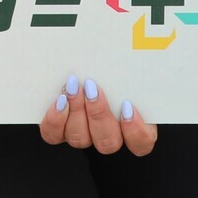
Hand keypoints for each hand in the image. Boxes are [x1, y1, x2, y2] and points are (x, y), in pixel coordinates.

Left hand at [37, 74, 156, 155]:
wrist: (77, 62)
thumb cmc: (107, 64)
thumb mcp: (125, 66)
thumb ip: (130, 70)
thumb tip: (141, 54)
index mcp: (132, 124)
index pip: (142, 143)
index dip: (136, 131)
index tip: (128, 106)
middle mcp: (107, 134)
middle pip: (108, 142)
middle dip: (99, 114)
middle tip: (93, 88)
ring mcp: (83, 135)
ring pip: (81, 139)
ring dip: (77, 111)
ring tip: (73, 87)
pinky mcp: (59, 130)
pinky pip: (55, 136)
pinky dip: (56, 120)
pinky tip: (59, 100)